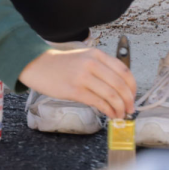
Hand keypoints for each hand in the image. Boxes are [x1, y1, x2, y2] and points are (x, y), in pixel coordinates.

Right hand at [19, 47, 137, 118]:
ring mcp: (82, 77)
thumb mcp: (83, 58)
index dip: (133, 87)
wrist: (36, 65)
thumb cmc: (60, 64)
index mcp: (96, 54)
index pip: (124, 72)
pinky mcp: (74, 90)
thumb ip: (101, 68)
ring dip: (119, 108)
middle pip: (120, 85)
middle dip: (128, 101)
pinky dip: (108, 111)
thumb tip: (121, 89)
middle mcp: (91, 64)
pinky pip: (98, 103)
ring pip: (111, 95)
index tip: (133, 96)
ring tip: (120, 114)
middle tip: (130, 109)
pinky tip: (109, 114)